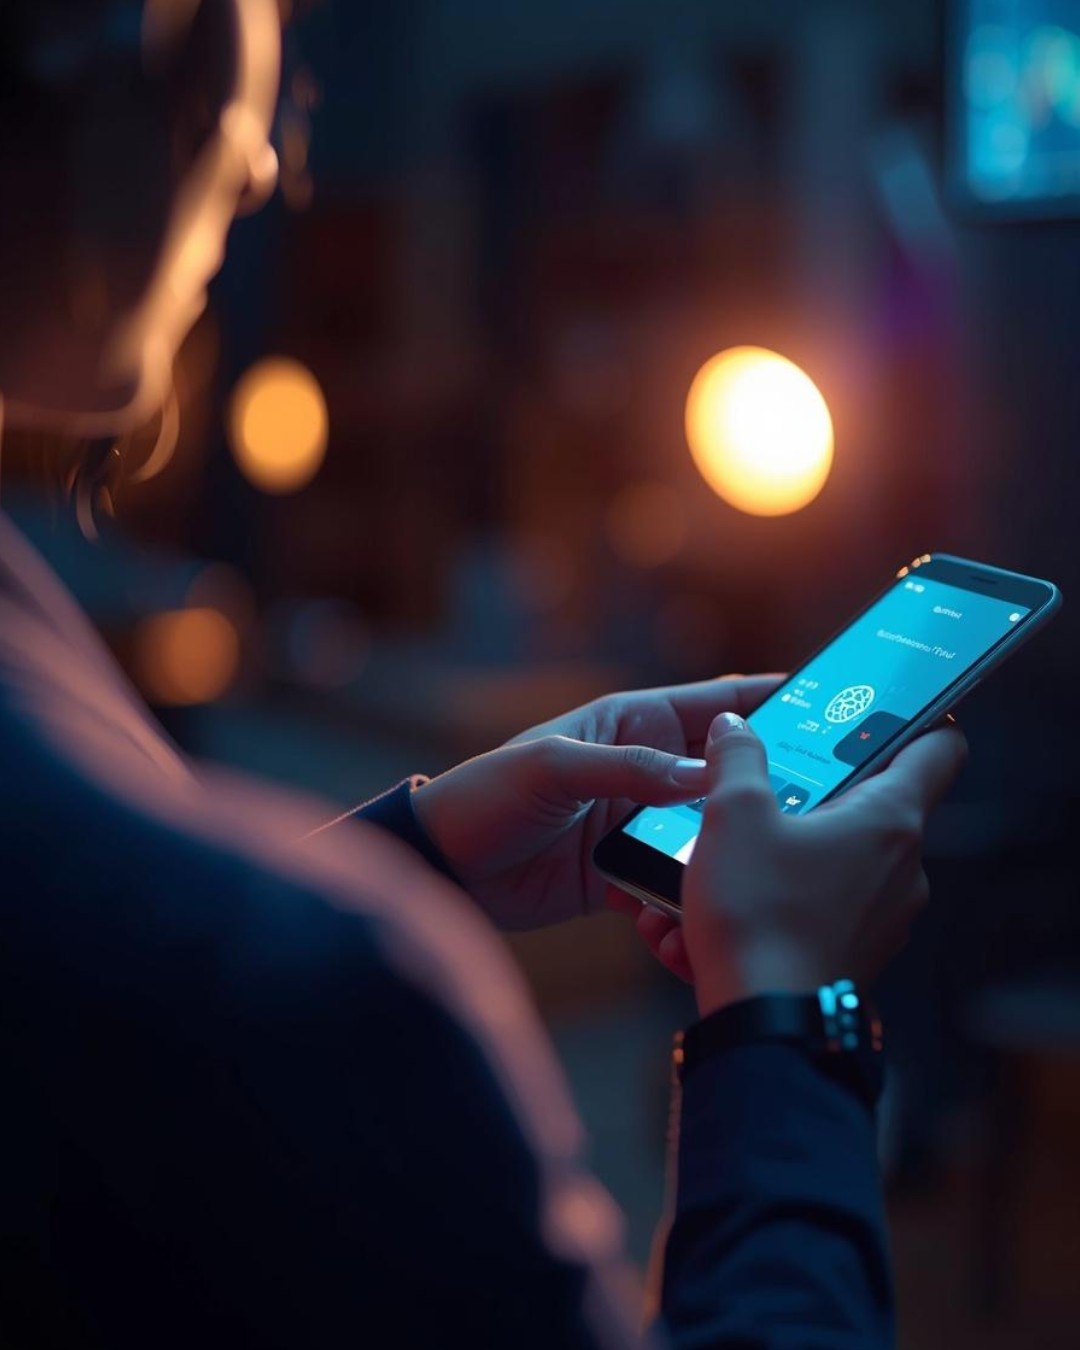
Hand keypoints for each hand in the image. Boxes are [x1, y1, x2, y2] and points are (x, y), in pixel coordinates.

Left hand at [411, 676, 781, 930]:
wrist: (443, 868)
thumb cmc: (486, 796)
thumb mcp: (554, 767)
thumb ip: (628, 768)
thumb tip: (705, 775)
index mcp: (628, 723)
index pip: (711, 704)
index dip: (765, 701)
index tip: (825, 705)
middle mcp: (640, 771)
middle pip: (720, 773)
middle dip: (764, 788)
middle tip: (818, 806)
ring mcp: (634, 823)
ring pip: (705, 834)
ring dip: (727, 852)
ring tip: (765, 869)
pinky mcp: (621, 872)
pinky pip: (672, 882)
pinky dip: (688, 898)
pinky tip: (702, 916)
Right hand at [679, 712, 966, 1016]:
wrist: (763, 1024)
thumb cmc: (758, 914)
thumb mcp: (733, 815)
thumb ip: (737, 760)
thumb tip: (736, 728)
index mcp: (890, 819)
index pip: (939, 748)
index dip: (916, 721)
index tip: (879, 715)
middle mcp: (903, 867)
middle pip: (871, 805)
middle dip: (811, 796)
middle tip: (760, 791)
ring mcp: (884, 916)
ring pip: (834, 863)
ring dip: (781, 856)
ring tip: (719, 865)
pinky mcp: (855, 953)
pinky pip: (817, 911)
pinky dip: (773, 905)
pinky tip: (716, 915)